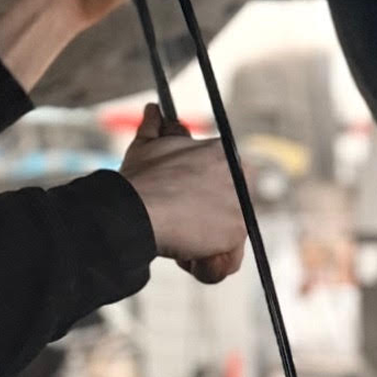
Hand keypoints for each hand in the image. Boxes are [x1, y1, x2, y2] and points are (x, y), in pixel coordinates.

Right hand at [120, 104, 245, 283]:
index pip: (223, 185)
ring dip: (200, 246)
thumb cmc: (139, 180)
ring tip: (176, 239)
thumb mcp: (147, 148)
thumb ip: (154, 128)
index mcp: (223, 152)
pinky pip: (226, 262)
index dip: (197, 200)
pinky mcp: (236, 234)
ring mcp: (240, 206)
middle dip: (203, 224)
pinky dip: (204, 266)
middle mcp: (240, 175)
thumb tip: (153, 110)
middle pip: (229, 213)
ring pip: (226, 239)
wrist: (135, 208)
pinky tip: (184, 256)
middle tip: (175, 225)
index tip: (177, 206)